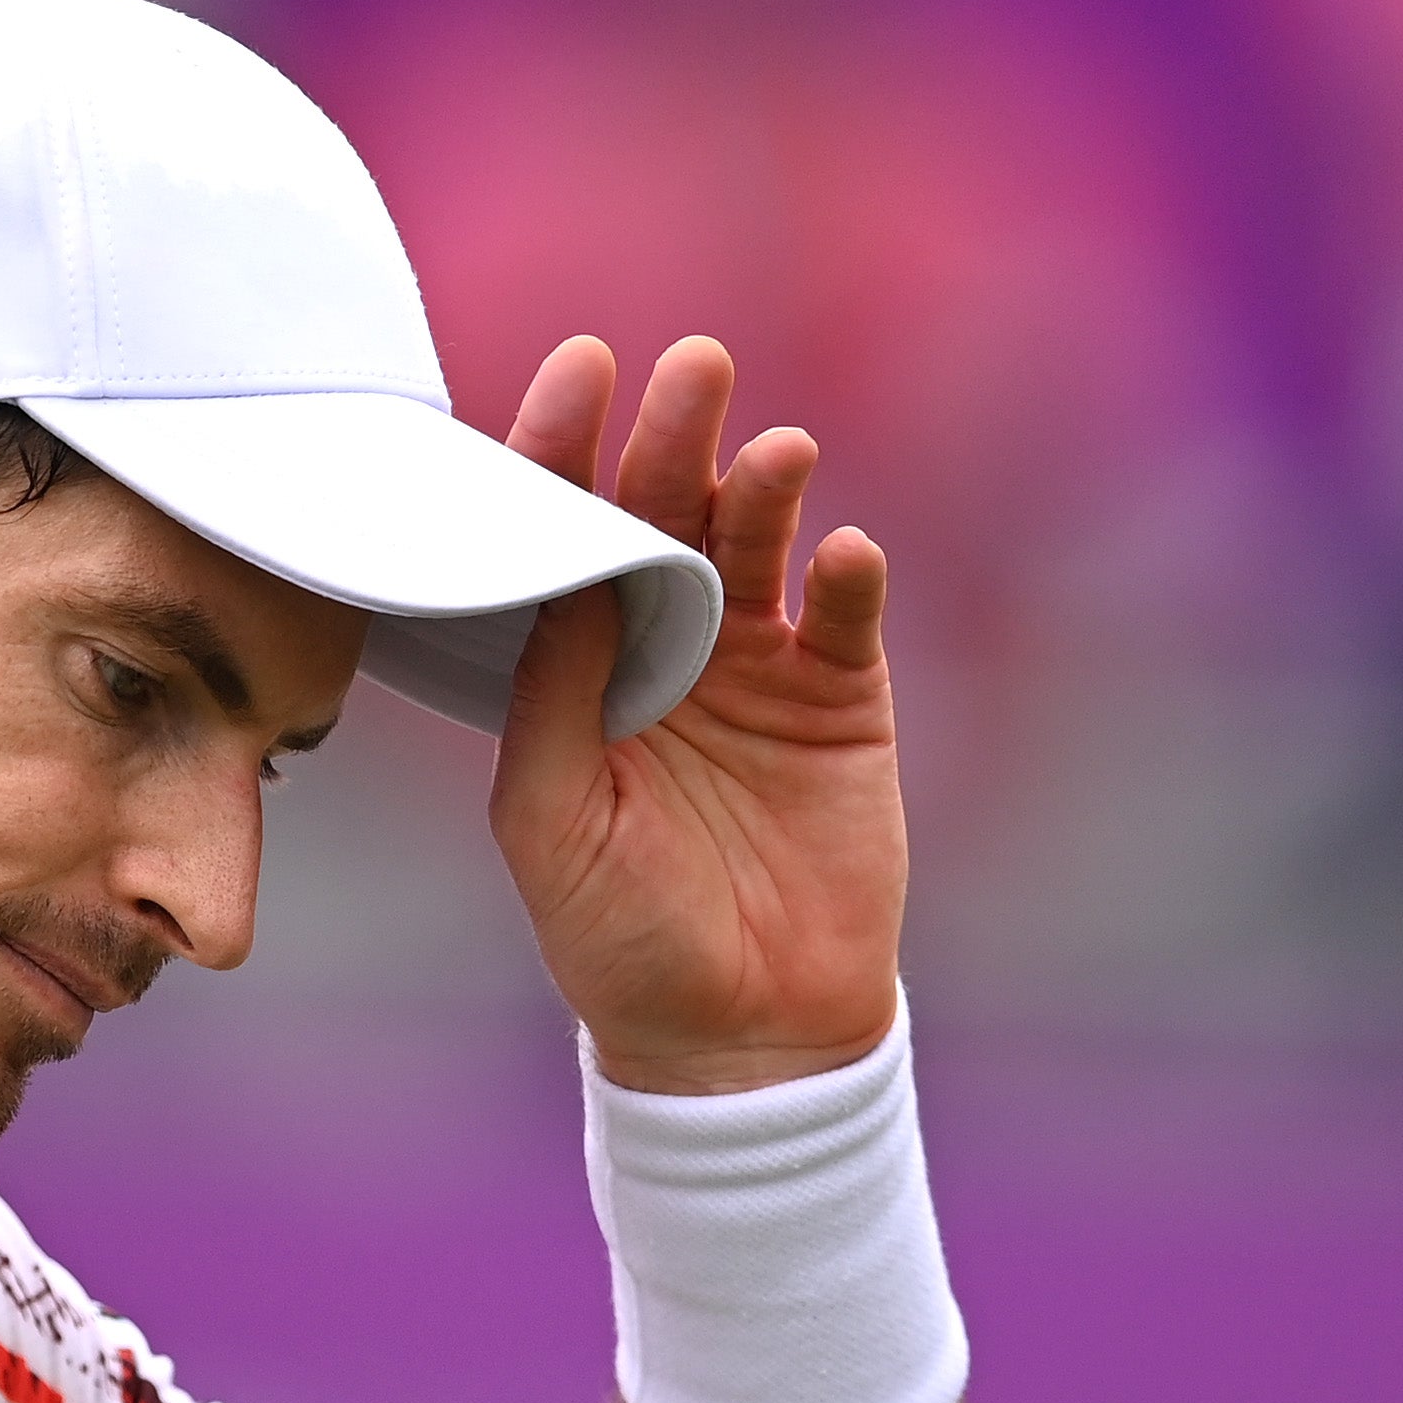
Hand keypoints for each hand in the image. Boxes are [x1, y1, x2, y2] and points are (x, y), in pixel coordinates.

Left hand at [491, 335, 903, 1092]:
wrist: (741, 1035)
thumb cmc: (619, 938)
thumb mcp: (551, 823)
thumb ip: (551, 699)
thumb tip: (565, 577)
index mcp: (573, 667)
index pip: (563, 534)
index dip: (563, 450)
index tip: (580, 372)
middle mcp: (662, 646)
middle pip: (664, 513)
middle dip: (675, 437)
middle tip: (692, 367)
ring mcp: (756, 667)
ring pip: (760, 546)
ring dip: (765, 489)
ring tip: (775, 455)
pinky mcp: (841, 701)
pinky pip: (847, 620)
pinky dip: (852, 581)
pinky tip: (847, 555)